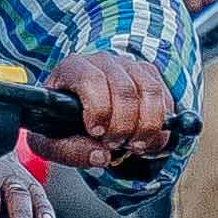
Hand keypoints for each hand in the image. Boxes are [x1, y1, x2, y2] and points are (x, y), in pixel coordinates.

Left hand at [46, 44, 175, 157]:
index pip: (90, 80)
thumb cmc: (61, 123)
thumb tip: (101, 156)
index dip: (98, 109)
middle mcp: (102, 61)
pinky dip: (160, 125)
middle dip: (123, 125)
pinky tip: (145, 139)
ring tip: (134, 146)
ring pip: (150, 92)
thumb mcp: (52, 142)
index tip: (96, 133)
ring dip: (147, 126)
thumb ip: (70, 151)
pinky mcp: (149, 75)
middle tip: (115, 145)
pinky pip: (165, 98)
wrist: (77, 111)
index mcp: (72, 69)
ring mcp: (129, 65)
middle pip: (124, 90)